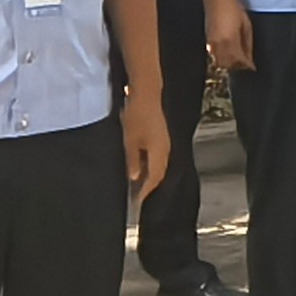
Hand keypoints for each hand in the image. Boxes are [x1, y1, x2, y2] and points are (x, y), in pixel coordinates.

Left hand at [120, 89, 169, 204]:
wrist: (146, 93)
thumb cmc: (137, 116)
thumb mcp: (130, 141)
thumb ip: (133, 160)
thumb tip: (134, 177)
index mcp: (159, 153)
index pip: (154, 178)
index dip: (146, 191)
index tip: (137, 202)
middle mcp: (165, 149)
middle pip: (159, 172)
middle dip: (149, 184)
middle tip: (137, 195)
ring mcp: (164, 141)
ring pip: (158, 164)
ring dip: (149, 173)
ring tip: (137, 181)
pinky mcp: (160, 134)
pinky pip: (156, 155)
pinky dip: (149, 163)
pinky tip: (139, 162)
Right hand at [206, 0, 258, 75]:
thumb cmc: (234, 8)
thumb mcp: (246, 25)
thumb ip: (247, 44)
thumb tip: (249, 58)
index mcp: (230, 40)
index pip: (239, 60)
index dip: (247, 65)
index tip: (253, 67)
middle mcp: (219, 45)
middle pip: (228, 64)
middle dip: (238, 67)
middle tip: (247, 64)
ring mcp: (211, 44)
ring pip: (220, 62)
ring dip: (230, 65)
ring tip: (239, 61)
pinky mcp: (207, 41)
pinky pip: (214, 56)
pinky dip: (223, 59)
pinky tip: (229, 55)